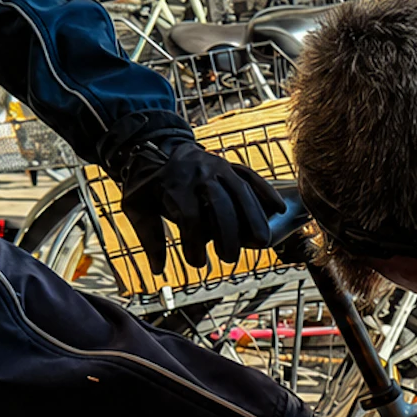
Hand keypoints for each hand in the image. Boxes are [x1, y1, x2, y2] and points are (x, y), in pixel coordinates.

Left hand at [117, 135, 285, 274]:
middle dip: (228, 233)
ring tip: (262, 242)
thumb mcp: (137, 207)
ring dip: (254, 217)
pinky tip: (279, 209)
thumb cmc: (149, 184)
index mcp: (174, 184)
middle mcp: (199, 173)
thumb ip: (149, 238)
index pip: (190, 218)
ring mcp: (218, 166)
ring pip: (241, 191)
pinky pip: (251, 176)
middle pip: (220, 204)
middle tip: (229, 259)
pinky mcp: (229, 164)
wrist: (157, 146)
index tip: (197, 264)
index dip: (194, 244)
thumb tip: (158, 270)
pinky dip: (266, 191)